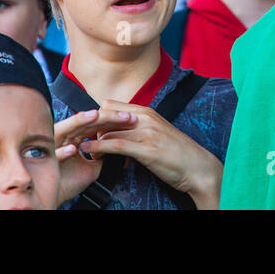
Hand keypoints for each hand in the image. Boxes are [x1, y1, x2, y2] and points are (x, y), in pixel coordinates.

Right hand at [53, 107, 137, 206]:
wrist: (52, 198)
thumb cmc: (70, 182)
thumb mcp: (93, 167)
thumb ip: (102, 154)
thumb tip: (117, 145)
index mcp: (75, 137)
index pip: (96, 123)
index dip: (113, 120)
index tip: (133, 118)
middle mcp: (64, 137)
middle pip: (85, 122)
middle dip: (105, 117)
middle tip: (125, 116)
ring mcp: (53, 146)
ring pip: (67, 130)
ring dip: (80, 122)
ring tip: (95, 116)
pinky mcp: (45, 161)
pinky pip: (54, 155)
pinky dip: (63, 152)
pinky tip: (74, 148)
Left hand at [77, 100, 222, 209]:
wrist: (197, 167)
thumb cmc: (176, 154)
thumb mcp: (155, 135)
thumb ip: (136, 130)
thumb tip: (114, 135)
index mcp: (146, 112)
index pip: (110, 106)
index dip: (95, 118)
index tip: (86, 131)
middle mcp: (145, 118)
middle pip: (105, 115)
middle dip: (88, 127)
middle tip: (77, 139)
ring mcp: (147, 132)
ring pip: (108, 129)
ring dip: (91, 140)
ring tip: (83, 151)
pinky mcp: (147, 149)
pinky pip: (116, 144)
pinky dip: (99, 147)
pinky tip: (90, 153)